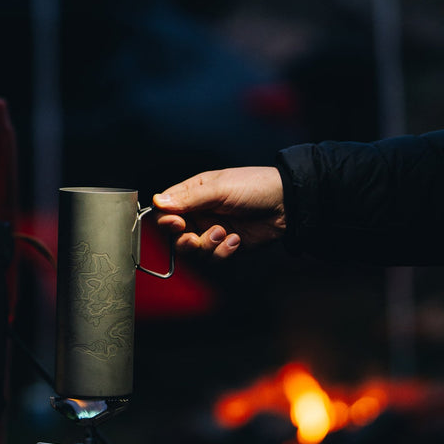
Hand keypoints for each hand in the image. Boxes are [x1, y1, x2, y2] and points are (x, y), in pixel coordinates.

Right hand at [153, 166, 285, 259]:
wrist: (287, 204)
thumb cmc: (254, 186)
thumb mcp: (219, 189)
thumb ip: (188, 198)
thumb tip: (157, 201)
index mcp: (194, 194)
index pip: (166, 210)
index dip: (165, 220)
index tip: (175, 223)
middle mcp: (200, 214)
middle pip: (175, 236)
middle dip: (184, 240)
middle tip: (194, 237)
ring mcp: (213, 231)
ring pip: (194, 251)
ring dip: (207, 246)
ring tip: (224, 233)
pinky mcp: (227, 246)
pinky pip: (213, 258)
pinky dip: (223, 252)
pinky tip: (236, 240)